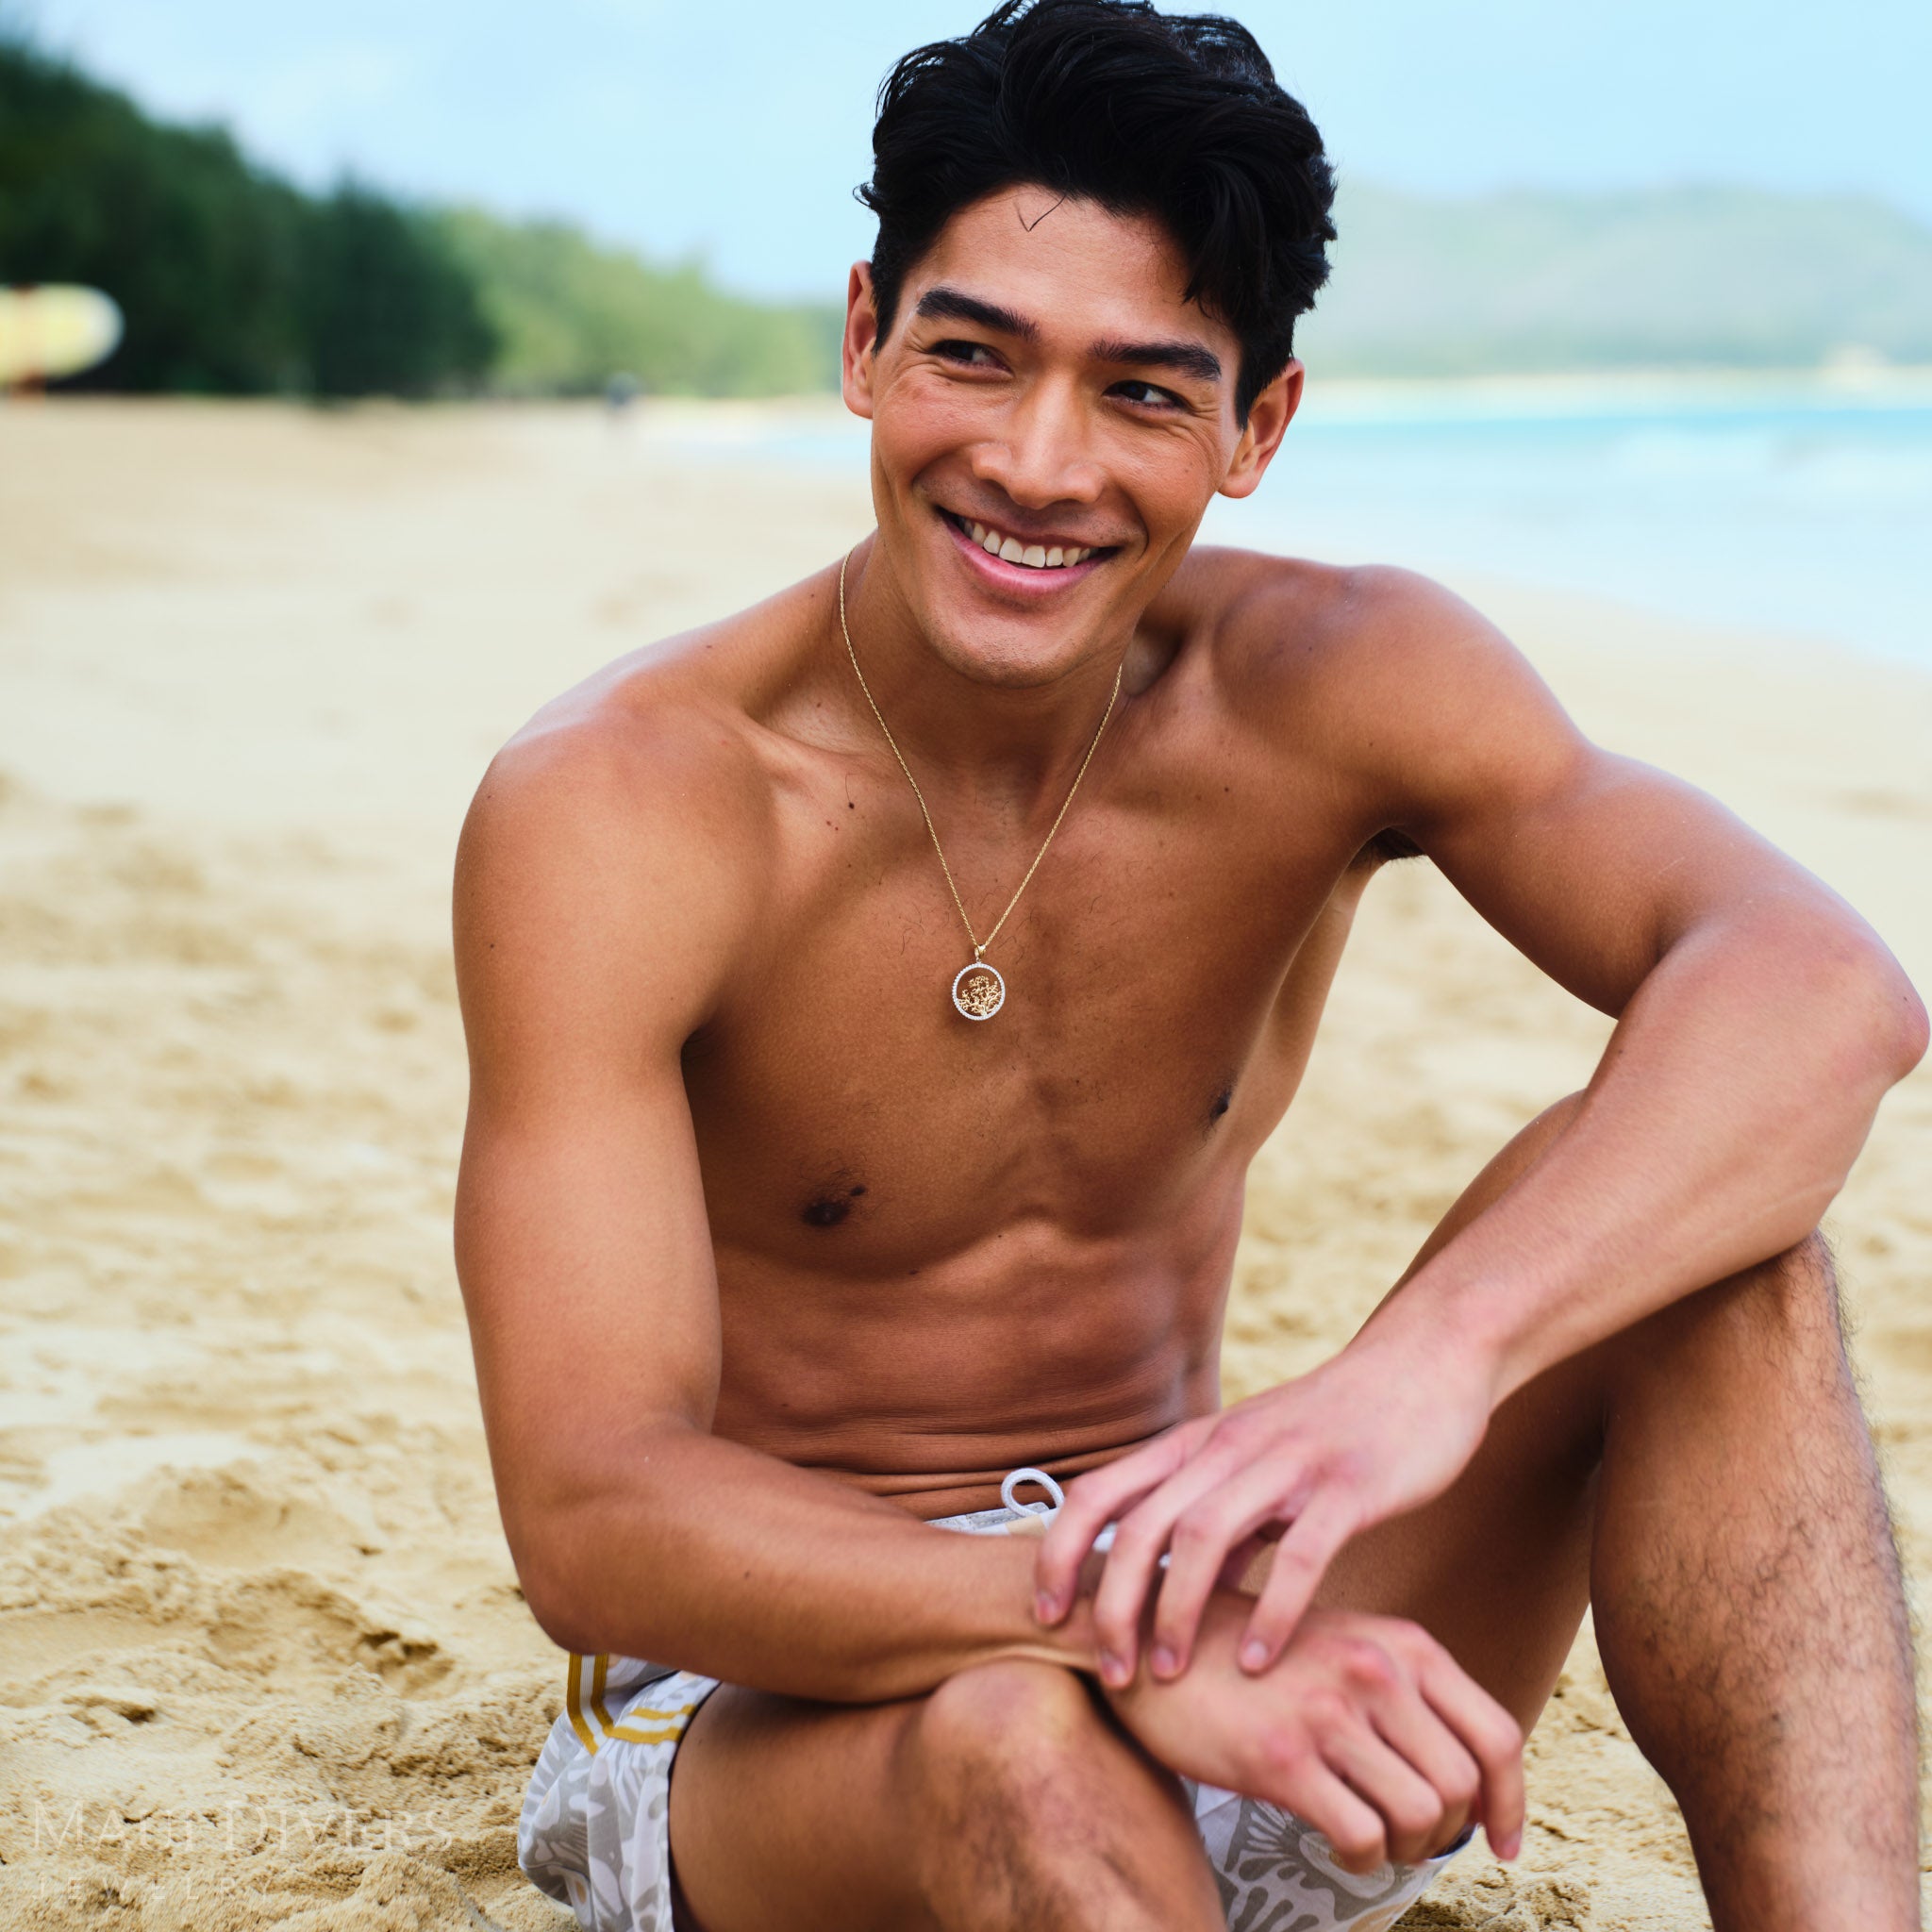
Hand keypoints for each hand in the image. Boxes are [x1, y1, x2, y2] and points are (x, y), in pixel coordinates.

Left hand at [1035, 1315, 1494, 1683]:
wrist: (1423, 1363)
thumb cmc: (1337, 1427)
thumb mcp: (1259, 1466)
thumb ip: (1223, 1523)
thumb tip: (1184, 1595)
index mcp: (1197, 1443)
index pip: (1099, 1492)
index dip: (1060, 1552)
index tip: (1048, 1616)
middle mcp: (1228, 1446)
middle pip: (1141, 1523)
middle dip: (1114, 1604)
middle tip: (1110, 1672)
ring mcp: (1287, 1462)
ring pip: (1204, 1536)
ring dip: (1176, 1612)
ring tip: (1169, 1675)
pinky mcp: (1348, 1484)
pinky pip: (1300, 1553)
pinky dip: (1272, 1611)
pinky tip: (1258, 1662)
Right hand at [1106, 1595, 1523, 1869]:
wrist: (1155, 1636)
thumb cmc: (1253, 1655)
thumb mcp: (1343, 1646)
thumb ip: (1405, 1693)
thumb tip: (1468, 1783)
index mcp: (1400, 1643)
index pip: (1496, 1733)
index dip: (1511, 1799)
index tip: (1504, 1840)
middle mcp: (1373, 1670)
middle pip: (1462, 1784)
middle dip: (1448, 1830)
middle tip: (1412, 1839)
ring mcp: (1327, 1712)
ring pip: (1419, 1816)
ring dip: (1405, 1848)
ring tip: (1374, 1841)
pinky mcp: (1281, 1757)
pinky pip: (1360, 1836)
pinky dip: (1361, 1859)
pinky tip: (1338, 1845)